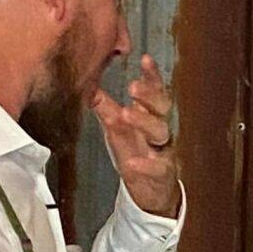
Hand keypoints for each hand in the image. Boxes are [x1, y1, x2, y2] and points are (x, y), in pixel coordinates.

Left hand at [92, 53, 179, 218]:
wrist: (149, 192)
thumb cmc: (135, 154)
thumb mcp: (118, 129)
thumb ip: (107, 108)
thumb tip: (89, 86)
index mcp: (151, 116)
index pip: (155, 91)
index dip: (152, 76)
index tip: (145, 59)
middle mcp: (160, 130)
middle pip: (162, 107)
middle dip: (149, 95)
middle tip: (133, 86)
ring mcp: (164, 151)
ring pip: (161, 132)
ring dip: (145, 122)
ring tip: (127, 114)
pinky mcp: (163, 174)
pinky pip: (158, 167)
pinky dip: (145, 165)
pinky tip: (133, 163)